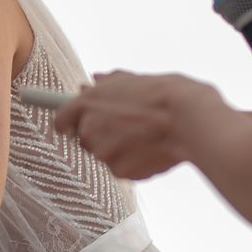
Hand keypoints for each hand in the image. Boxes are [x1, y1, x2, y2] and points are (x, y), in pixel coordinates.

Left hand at [52, 72, 225, 180]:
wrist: (190, 121)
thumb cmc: (166, 95)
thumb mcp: (134, 79)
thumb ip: (109, 83)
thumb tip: (95, 80)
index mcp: (88, 102)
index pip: (61, 119)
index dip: (67, 122)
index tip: (71, 124)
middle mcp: (89, 129)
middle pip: (84, 138)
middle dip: (101, 133)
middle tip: (127, 125)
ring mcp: (104, 154)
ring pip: (105, 154)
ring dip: (119, 148)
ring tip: (145, 135)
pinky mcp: (120, 172)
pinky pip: (122, 168)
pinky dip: (134, 161)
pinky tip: (152, 148)